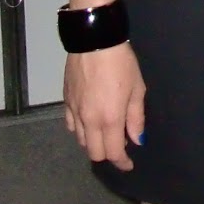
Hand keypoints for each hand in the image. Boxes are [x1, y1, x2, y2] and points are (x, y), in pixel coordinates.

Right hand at [64, 44, 146, 171]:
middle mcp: (89, 120)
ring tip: (106, 133)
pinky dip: (81, 130)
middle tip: (119, 146)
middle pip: (94, 153)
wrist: (94, 40)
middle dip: (108, 155)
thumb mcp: (137, 89)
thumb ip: (136, 118)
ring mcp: (75, 111)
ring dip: (94, 143)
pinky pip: (71, 125)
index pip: (113, 153)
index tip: (129, 164)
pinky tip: (90, 121)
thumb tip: (137, 139)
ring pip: (81, 141)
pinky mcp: (66, 101)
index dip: (122, 162)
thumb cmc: (121, 63)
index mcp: (110, 119)